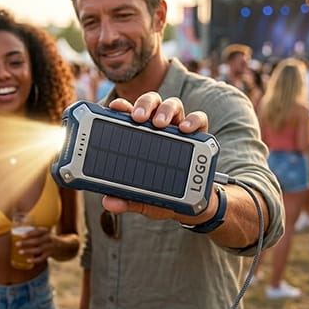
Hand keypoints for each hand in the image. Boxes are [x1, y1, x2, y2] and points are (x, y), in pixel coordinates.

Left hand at [15, 227, 53, 264]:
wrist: (63, 245)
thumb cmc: (48, 238)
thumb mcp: (45, 232)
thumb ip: (35, 233)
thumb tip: (18, 233)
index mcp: (46, 232)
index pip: (38, 231)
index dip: (30, 233)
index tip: (22, 236)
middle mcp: (49, 239)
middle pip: (36, 241)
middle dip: (26, 243)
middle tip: (17, 244)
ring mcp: (50, 247)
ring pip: (38, 250)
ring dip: (28, 251)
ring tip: (19, 252)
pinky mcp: (50, 254)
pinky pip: (41, 258)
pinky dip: (34, 260)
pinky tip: (27, 260)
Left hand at [102, 94, 213, 223]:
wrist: (194, 205)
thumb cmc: (162, 196)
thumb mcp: (143, 199)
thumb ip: (126, 199)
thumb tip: (108, 202)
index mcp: (140, 136)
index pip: (129, 115)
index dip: (122, 106)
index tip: (115, 106)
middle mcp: (158, 128)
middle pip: (151, 102)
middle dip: (144, 105)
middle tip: (138, 118)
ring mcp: (179, 129)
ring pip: (173, 105)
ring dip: (165, 110)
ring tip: (160, 124)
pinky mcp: (199, 136)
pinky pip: (199, 119)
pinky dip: (193, 120)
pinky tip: (185, 129)